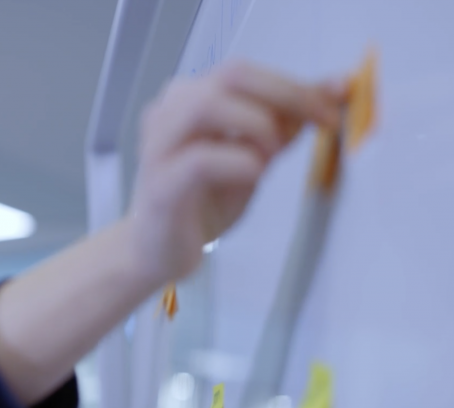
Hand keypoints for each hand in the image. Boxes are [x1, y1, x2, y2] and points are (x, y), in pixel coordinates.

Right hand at [125, 61, 345, 283]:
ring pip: (208, 106)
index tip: (334, 103)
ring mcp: (158, 147)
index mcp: (189, 100)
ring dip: (257, 127)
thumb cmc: (201, 203)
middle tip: (321, 122)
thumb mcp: (253, 157)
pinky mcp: (160, 185)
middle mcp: (169, 114)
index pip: (244, 72)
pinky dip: (240, 164)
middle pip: (230, 76)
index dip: (295, 84)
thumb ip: (284, 124)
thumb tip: (332, 90)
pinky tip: (253, 176)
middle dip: (286, 95)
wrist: (158, 251)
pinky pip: (201, 161)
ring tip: (271, 158)